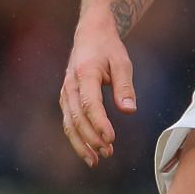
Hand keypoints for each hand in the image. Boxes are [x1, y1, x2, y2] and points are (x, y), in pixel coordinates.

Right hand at [60, 20, 136, 166]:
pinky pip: (68, 121)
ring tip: (96, 160)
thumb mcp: (122, 62)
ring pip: (69, 123)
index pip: (90, 104)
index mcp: (85, 74)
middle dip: (91, 138)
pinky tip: (88, 150)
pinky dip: (76, 137)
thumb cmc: (108, 48)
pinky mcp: (66, 98)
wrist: (90, 33)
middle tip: (108, 153)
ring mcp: (65, 92)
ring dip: (81, 143)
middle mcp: (70, 85)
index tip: (111, 139)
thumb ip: (124, 87)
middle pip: (77, 118)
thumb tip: (129, 111)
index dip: (99, 124)